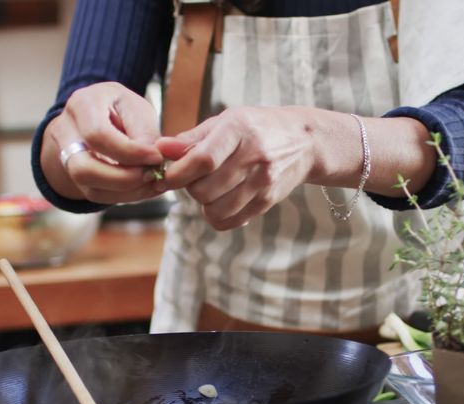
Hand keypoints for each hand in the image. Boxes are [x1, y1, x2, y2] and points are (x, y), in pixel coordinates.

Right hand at [42, 82, 164, 203]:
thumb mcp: (136, 107)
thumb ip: (145, 132)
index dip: (130, 152)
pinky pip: (98, 195)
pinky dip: (125, 196)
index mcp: (82, 104)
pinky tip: (144, 187)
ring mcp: (65, 157)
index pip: (98, 136)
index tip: (157, 157)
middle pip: (83, 168)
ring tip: (151, 182)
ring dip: (127, 191)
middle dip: (124, 178)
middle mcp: (65, 132)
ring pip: (89, 188)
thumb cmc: (121, 109)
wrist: (99, 115)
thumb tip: (152, 162)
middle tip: (152, 174)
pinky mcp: (75, 178)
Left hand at [156, 106, 315, 230]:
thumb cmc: (255, 128)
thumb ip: (191, 139)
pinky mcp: (268, 200)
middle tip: (193, 178)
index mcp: (239, 130)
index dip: (178, 173)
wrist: (304, 142)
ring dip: (203, 204)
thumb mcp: (225, 122)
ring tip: (208, 189)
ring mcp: (263, 182)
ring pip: (216, 209)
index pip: (203, 160)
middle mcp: (254, 157)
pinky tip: (220, 202)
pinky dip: (217, 216)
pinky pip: (231, 221)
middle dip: (189, 188)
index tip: (166, 178)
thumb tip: (159, 149)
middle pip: (205, 189)